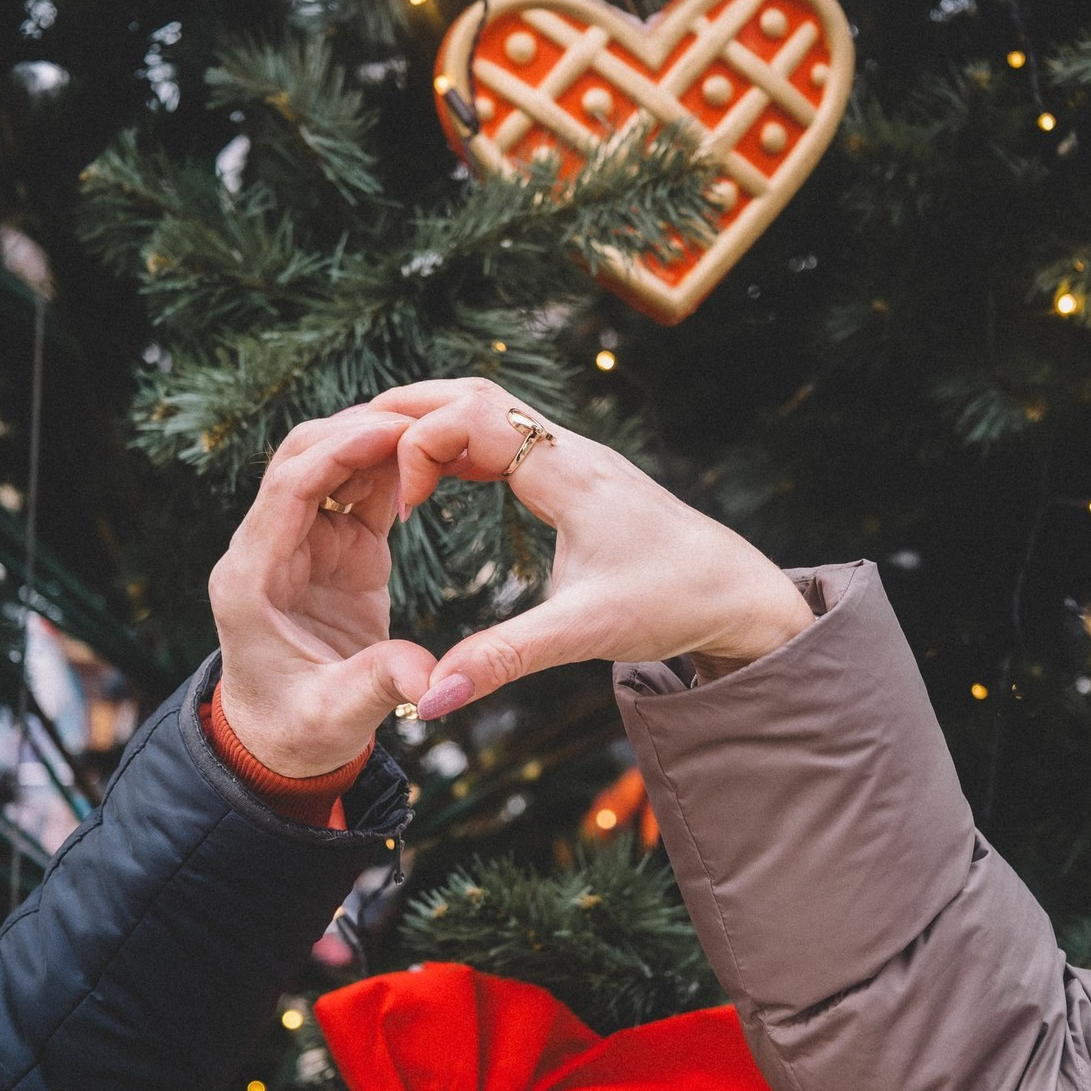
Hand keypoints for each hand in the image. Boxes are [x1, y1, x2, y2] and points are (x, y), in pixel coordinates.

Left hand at [208, 408, 436, 773]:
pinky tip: (431, 454)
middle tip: (421, 418)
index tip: (389, 429)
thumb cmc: (297, 734)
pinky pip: (358, 491)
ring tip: (435, 427)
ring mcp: (304, 545)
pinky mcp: (336, 551)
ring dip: (375, 442)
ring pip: (330, 464)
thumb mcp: (336, 717)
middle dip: (355, 430)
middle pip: (301, 459)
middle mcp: (269, 550)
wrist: (284, 744)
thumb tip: (430, 678)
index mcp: (251, 579)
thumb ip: (378, 686)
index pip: (287, 491)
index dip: (336, 453)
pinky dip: (390, 468)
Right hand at [369, 378, 815, 718]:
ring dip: (431, 421)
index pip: (475, 416)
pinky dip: (458, 443)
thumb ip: (503, 661)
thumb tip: (432, 698)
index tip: (403, 508)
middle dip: (407, 413)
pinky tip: (434, 477)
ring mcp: (573, 454)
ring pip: (488, 406)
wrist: (738, 591)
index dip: (420, 447)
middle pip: (473, 392)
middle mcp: (570, 449)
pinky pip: (503, 433)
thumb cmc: (673, 603)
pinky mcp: (575, 471)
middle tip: (351, 450)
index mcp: (570, 474)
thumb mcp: (584, 636)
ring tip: (376, 458)